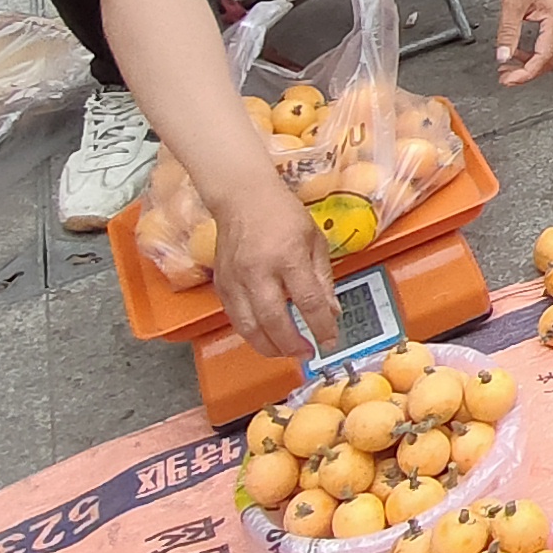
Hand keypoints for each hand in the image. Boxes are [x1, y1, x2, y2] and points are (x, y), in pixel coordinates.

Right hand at [208, 181, 336, 359]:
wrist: (242, 197)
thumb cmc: (282, 215)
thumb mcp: (315, 240)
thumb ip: (323, 279)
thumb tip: (331, 312)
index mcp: (288, 257)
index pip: (308, 302)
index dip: (321, 327)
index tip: (330, 341)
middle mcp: (259, 272)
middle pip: (275, 321)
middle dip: (293, 346)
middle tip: (307, 355)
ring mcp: (236, 280)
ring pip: (249, 327)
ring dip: (270, 347)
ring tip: (288, 352)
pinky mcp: (221, 286)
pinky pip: (235, 319)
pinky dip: (251, 334)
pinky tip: (266, 337)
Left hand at [496, 0, 552, 85]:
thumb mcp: (512, 4)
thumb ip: (507, 33)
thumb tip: (503, 56)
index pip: (542, 57)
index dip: (525, 73)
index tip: (508, 79)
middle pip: (549, 61)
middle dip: (527, 72)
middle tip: (506, 76)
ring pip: (551, 56)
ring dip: (531, 65)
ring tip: (510, 66)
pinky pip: (550, 46)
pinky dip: (535, 55)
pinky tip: (520, 54)